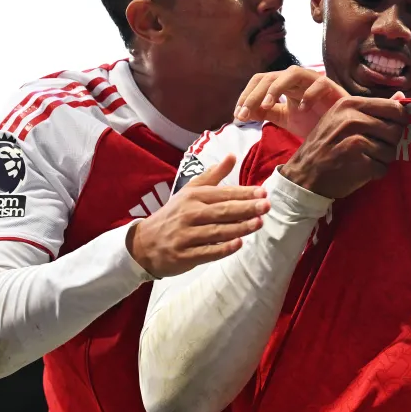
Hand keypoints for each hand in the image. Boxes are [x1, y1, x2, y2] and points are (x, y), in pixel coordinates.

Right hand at [126, 155, 270, 277]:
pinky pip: (206, 252)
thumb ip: (213, 176)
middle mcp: (189, 214)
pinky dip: (222, 248)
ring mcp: (186, 235)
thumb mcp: (189, 192)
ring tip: (259, 223)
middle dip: (245, 208)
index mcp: (193, 197)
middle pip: (222, 211)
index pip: (222, 193)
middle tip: (266, 206)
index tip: (263, 192)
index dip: (243, 193)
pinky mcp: (184, 255)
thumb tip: (232, 156)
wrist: (144, 243)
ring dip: (239, 227)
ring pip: (217, 231)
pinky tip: (238, 244)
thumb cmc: (174, 215)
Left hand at [233, 68, 348, 137]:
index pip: (260, 81)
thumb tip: (242, 112)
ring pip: (292, 73)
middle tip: (244, 115)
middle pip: (270, 77)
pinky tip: (302, 109)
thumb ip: (266, 113)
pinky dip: (309, 94)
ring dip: (276, 88)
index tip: (237, 115)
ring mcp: (314, 81)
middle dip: (255, 95)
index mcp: (284, 84)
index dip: (246, 95)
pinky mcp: (332, 88)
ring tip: (268, 106)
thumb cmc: (314, 121)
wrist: (340, 131)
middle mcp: (297, 79)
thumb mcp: (284, 118)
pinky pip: (319, 84)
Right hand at [280, 96, 408, 197]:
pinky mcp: (359, 163)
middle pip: (396, 131)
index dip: (399, 122)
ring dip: (382, 159)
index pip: (394, 108)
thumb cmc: (325, 145)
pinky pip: (383, 168)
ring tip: (364, 160)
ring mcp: (356, 141)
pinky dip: (375, 173)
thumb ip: (373, 108)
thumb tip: (403, 97)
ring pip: (392, 151)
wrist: (303, 175)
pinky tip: (361, 171)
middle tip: (374, 149)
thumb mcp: (342, 118)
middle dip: (390, 143)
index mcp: (350, 104)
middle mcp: (353, 119)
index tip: (390, 130)